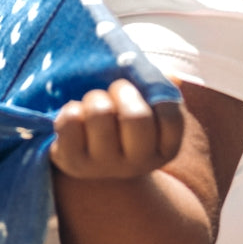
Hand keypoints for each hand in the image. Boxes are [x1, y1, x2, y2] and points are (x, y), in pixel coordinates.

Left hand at [50, 79, 183, 180]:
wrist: (87, 158)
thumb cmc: (120, 124)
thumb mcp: (143, 108)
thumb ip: (157, 90)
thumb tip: (171, 77)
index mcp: (162, 150)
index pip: (171, 117)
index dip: (155, 95)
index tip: (143, 92)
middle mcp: (137, 164)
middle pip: (135, 117)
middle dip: (122, 91)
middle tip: (116, 89)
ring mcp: (103, 166)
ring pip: (100, 114)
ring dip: (94, 98)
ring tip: (92, 102)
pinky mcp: (72, 162)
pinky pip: (70, 122)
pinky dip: (70, 109)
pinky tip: (74, 113)